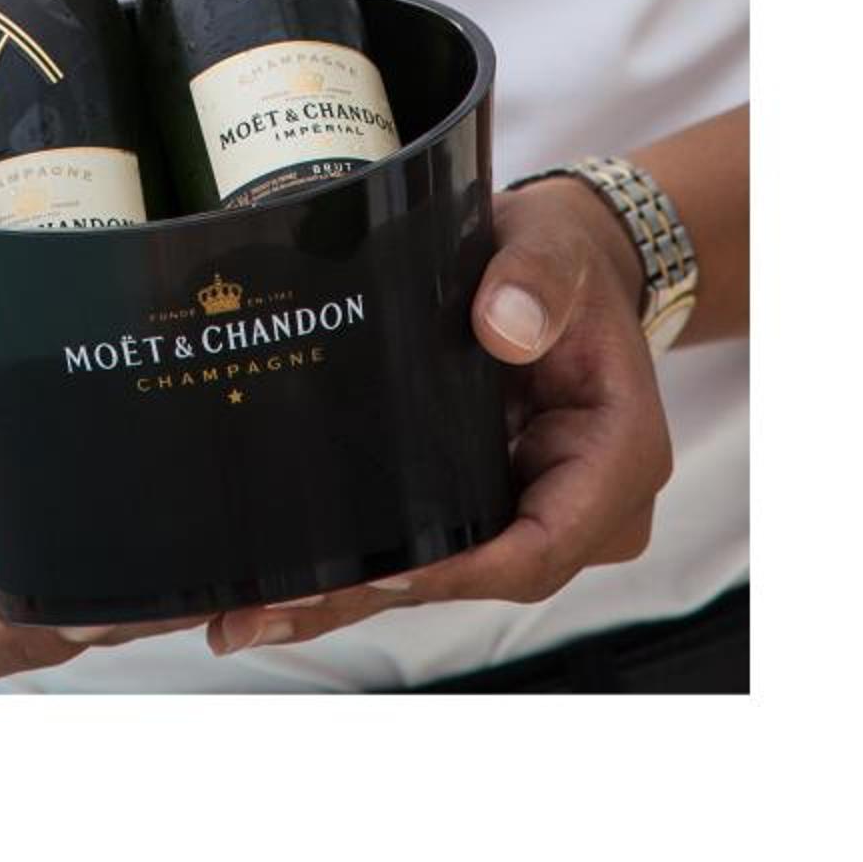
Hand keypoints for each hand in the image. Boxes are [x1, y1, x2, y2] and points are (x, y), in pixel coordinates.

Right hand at [0, 332, 199, 680]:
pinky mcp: (80, 550)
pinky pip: (116, 585)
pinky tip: (212, 557)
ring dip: (151, 612)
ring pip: (94, 622)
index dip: (33, 638)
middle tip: (182, 593)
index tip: (87, 616)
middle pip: (51, 641)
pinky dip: (160, 582)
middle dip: (118, 626)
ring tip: (211, 579)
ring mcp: (37, 570)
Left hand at [200, 178, 676, 655]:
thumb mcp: (557, 248)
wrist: (563, 268)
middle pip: (478, 575)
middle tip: (266, 607)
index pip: (541, 545)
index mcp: (617, 458)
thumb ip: (539, 279)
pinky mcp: (481, 508)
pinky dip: (353, 568)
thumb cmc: (566, 263)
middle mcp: (581, 508)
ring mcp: (528, 515)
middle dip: (372, 595)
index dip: (459, 570)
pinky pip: (422, 550)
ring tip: (246, 613)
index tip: (379, 570)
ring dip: (344, 596)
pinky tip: (273, 588)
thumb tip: (502, 325)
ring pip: (439, 576)